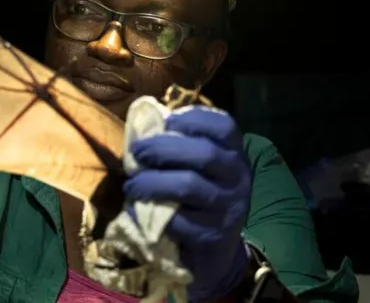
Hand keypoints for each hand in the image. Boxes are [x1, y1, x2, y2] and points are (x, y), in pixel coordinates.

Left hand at [123, 106, 251, 300]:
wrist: (217, 250)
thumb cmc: (200, 197)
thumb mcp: (202, 169)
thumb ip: (182, 145)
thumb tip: (144, 122)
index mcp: (235, 154)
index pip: (224, 126)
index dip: (194, 118)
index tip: (167, 122)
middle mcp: (238, 179)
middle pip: (204, 153)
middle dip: (162, 148)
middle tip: (137, 152)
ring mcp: (227, 208)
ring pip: (188, 186)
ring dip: (151, 182)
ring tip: (131, 185)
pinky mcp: (211, 236)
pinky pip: (176, 220)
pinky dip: (150, 213)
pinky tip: (136, 210)